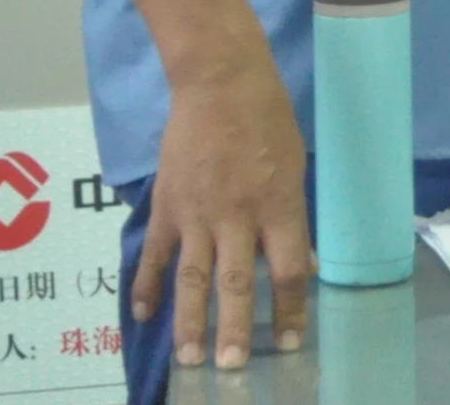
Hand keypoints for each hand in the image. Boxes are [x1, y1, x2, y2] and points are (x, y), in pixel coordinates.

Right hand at [137, 48, 310, 371]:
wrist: (219, 81)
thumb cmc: (268, 119)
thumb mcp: (297, 166)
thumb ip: (294, 220)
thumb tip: (305, 266)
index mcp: (278, 205)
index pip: (289, 269)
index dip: (291, 309)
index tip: (292, 341)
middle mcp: (238, 216)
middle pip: (237, 284)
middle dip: (236, 330)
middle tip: (232, 368)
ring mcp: (198, 213)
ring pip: (193, 278)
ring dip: (190, 322)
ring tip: (190, 358)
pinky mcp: (168, 205)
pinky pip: (156, 253)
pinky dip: (148, 286)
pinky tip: (144, 316)